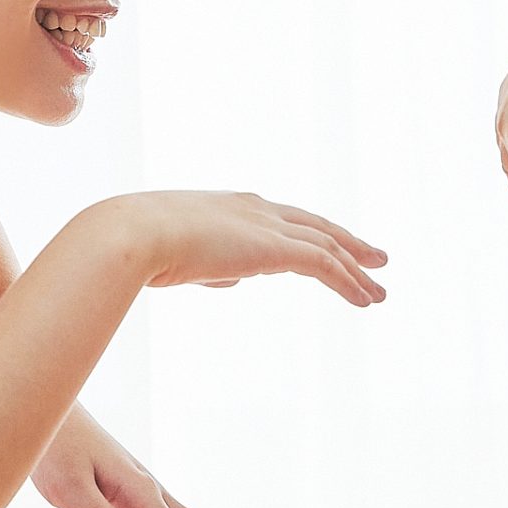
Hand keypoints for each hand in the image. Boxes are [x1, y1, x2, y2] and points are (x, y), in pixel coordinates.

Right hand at [103, 192, 386, 304]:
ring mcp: (267, 226)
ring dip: (357, 271)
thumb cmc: (138, 247)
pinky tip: (364, 300)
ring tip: (378, 292)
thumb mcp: (182, 258)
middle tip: (377, 258)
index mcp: (233, 207)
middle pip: (317, 227)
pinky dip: (348, 282)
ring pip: (328, 247)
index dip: (311, 234)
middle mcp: (257, 210)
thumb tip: (234, 279)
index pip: (285, 219)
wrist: (128, 235)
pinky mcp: (274, 248)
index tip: (331, 247)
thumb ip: (213, 266)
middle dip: (349, 243)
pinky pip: (324, 265)